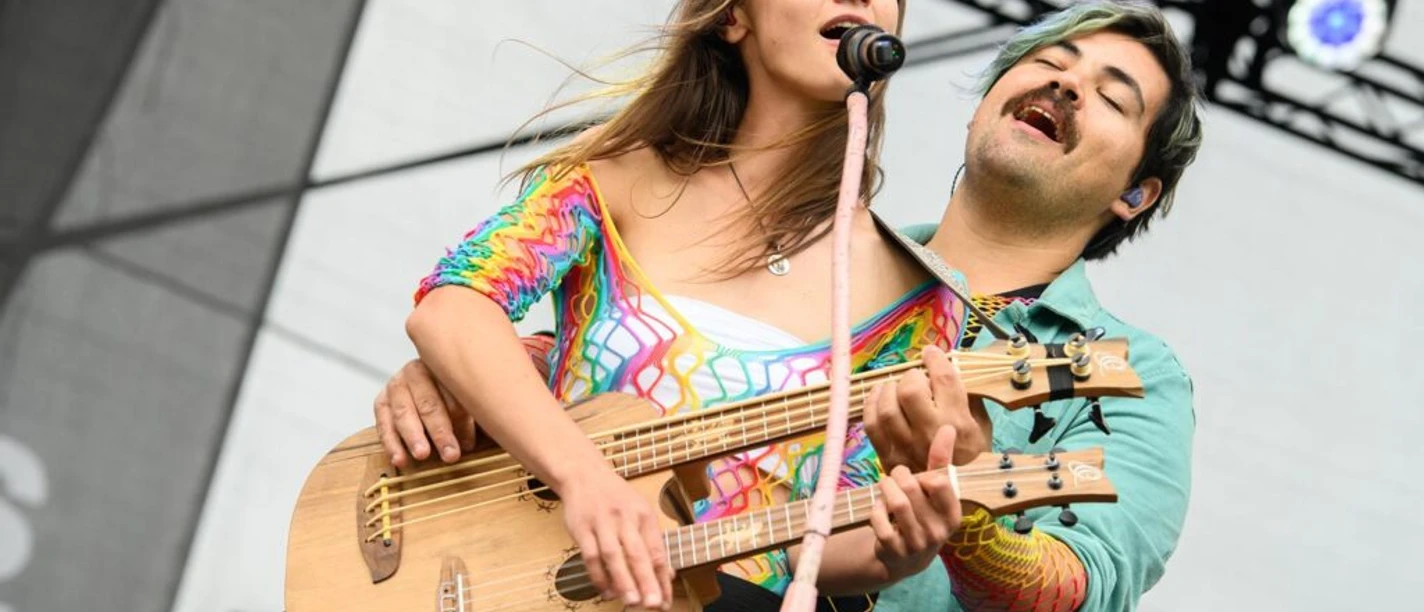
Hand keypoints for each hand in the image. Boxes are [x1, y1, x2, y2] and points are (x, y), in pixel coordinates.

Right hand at [373, 335, 556, 467]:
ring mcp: (399, 382)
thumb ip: (498, 402)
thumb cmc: (474, 398)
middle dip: (440, 429)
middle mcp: (420, 368)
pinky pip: (383, 418)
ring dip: (413, 434)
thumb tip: (532, 426)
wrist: (451, 386)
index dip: (462, 416)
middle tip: (452, 455)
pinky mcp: (384, 399)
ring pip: (403, 407)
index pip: (452, 386)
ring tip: (423, 456)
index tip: (471, 443)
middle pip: (428, 398)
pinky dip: (390, 439)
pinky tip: (399, 459)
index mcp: (447, 362)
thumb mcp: (487, 397)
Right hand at [558, 466, 673, 609]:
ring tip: (631, 601)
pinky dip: (598, 576)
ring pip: (613, 555)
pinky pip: (590, 556)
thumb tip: (668, 575)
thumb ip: (653, 543)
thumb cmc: (617, 498)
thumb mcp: (641, 512)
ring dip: (622, 580)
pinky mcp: (581, 528)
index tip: (666, 600)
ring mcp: (602, 523)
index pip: (657, 550)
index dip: (662, 577)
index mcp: (644, 515)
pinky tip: (606, 591)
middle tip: (653, 603)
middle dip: (646, 580)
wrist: (584, 475)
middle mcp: (625, 518)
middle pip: (637, 553)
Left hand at [864, 344, 991, 469]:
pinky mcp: (888, 457)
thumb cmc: (970, 456)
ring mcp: (906, 447)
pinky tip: (879, 394)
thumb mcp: (980, 423)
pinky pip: (871, 424)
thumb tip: (946, 365)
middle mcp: (930, 435)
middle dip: (911, 376)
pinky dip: (871, 404)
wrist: (951, 497)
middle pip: (910, 391)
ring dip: (889, 389)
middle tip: (917, 377)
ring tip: (897, 386)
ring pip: (887, 408)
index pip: (944, 380)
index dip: (935, 359)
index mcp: (957, 423)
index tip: (931, 353)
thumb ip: (966, 395)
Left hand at [869, 425, 963, 580]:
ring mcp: (917, 544)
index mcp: (952, 514)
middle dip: (898, 476)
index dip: (924, 474)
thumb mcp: (934, 492)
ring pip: (897, 502)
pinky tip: (880, 510)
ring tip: (885, 486)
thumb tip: (948, 428)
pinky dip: (876, 509)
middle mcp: (938, 531)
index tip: (920, 478)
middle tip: (894, 478)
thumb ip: (941, 461)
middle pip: (912, 488)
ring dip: (885, 488)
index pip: (940, 482)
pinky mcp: (895, 551)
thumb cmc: (923, 515)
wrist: (907, 559)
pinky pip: (880, 520)